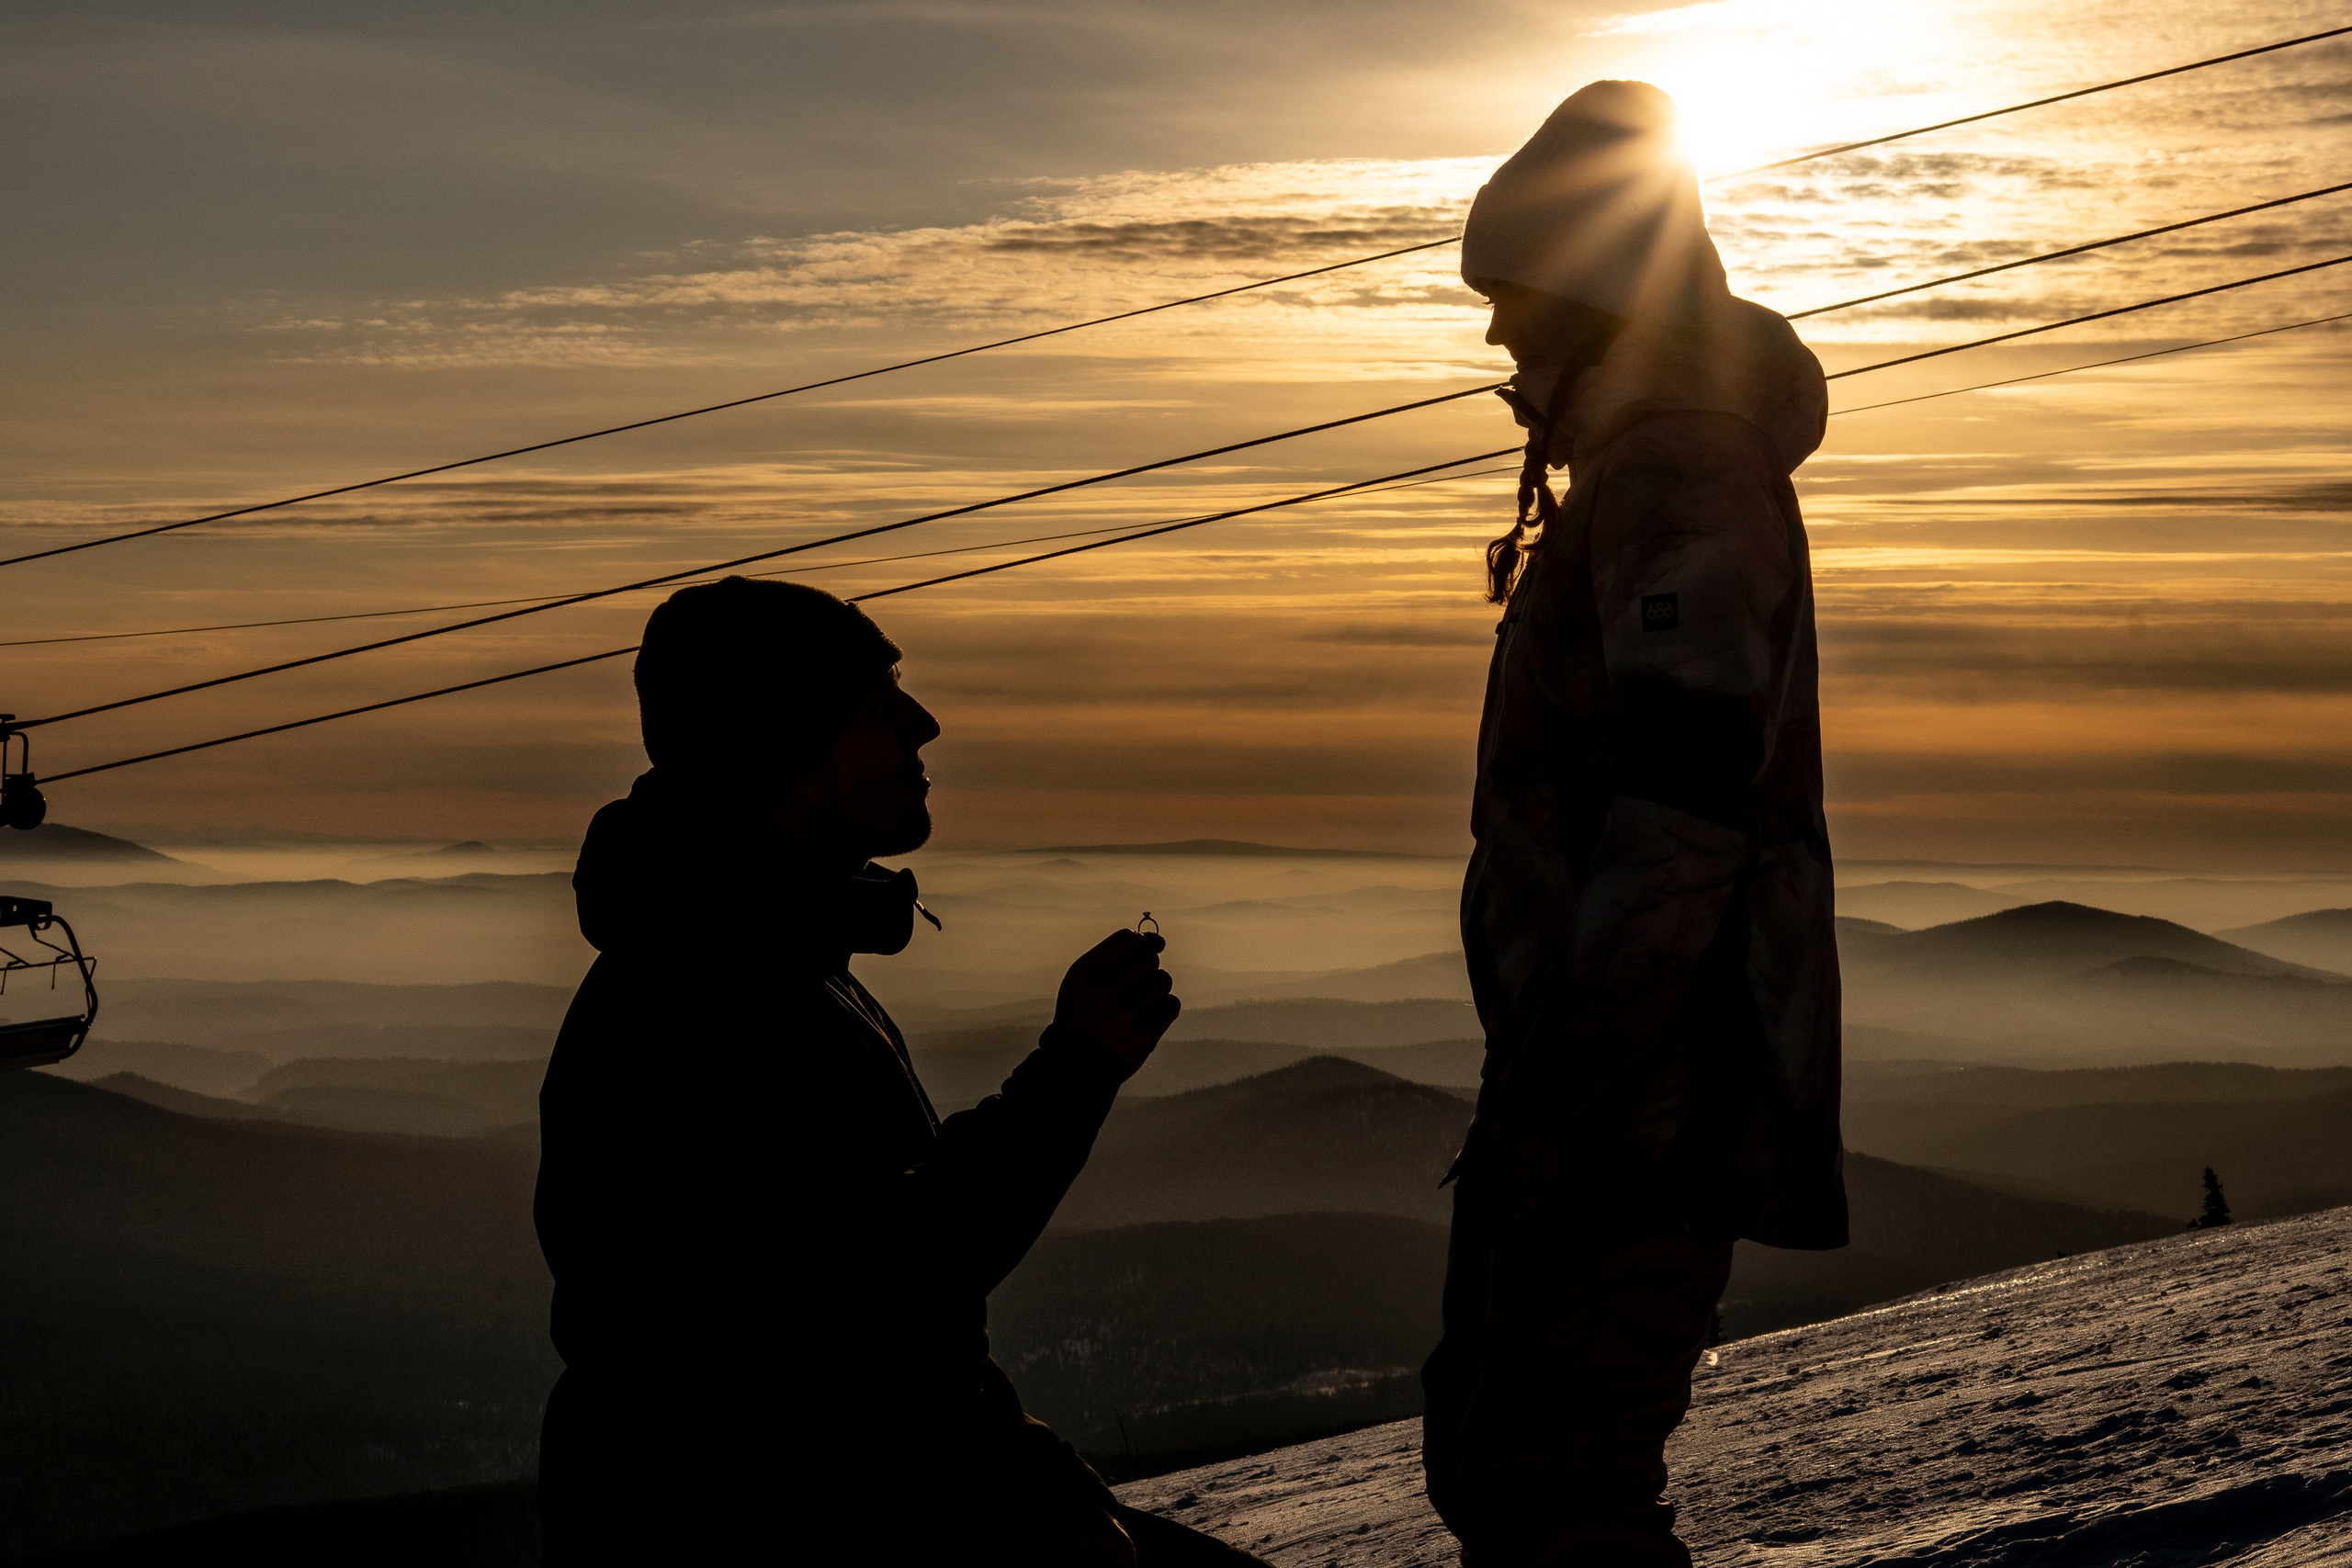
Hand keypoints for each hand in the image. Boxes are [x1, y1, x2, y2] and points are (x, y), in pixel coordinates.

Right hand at [1053, 929, 1179, 1074]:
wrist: (1078, 1064)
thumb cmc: (1084, 1015)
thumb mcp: (1082, 981)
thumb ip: (1113, 956)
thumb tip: (1155, 939)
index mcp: (1085, 972)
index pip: (1127, 938)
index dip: (1139, 942)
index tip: (1141, 951)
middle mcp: (1103, 989)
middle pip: (1148, 957)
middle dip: (1149, 965)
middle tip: (1137, 982)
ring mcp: (1124, 1013)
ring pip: (1163, 980)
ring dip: (1157, 988)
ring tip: (1141, 1001)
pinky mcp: (1144, 1035)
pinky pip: (1171, 1005)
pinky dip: (1164, 1009)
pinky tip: (1149, 1016)